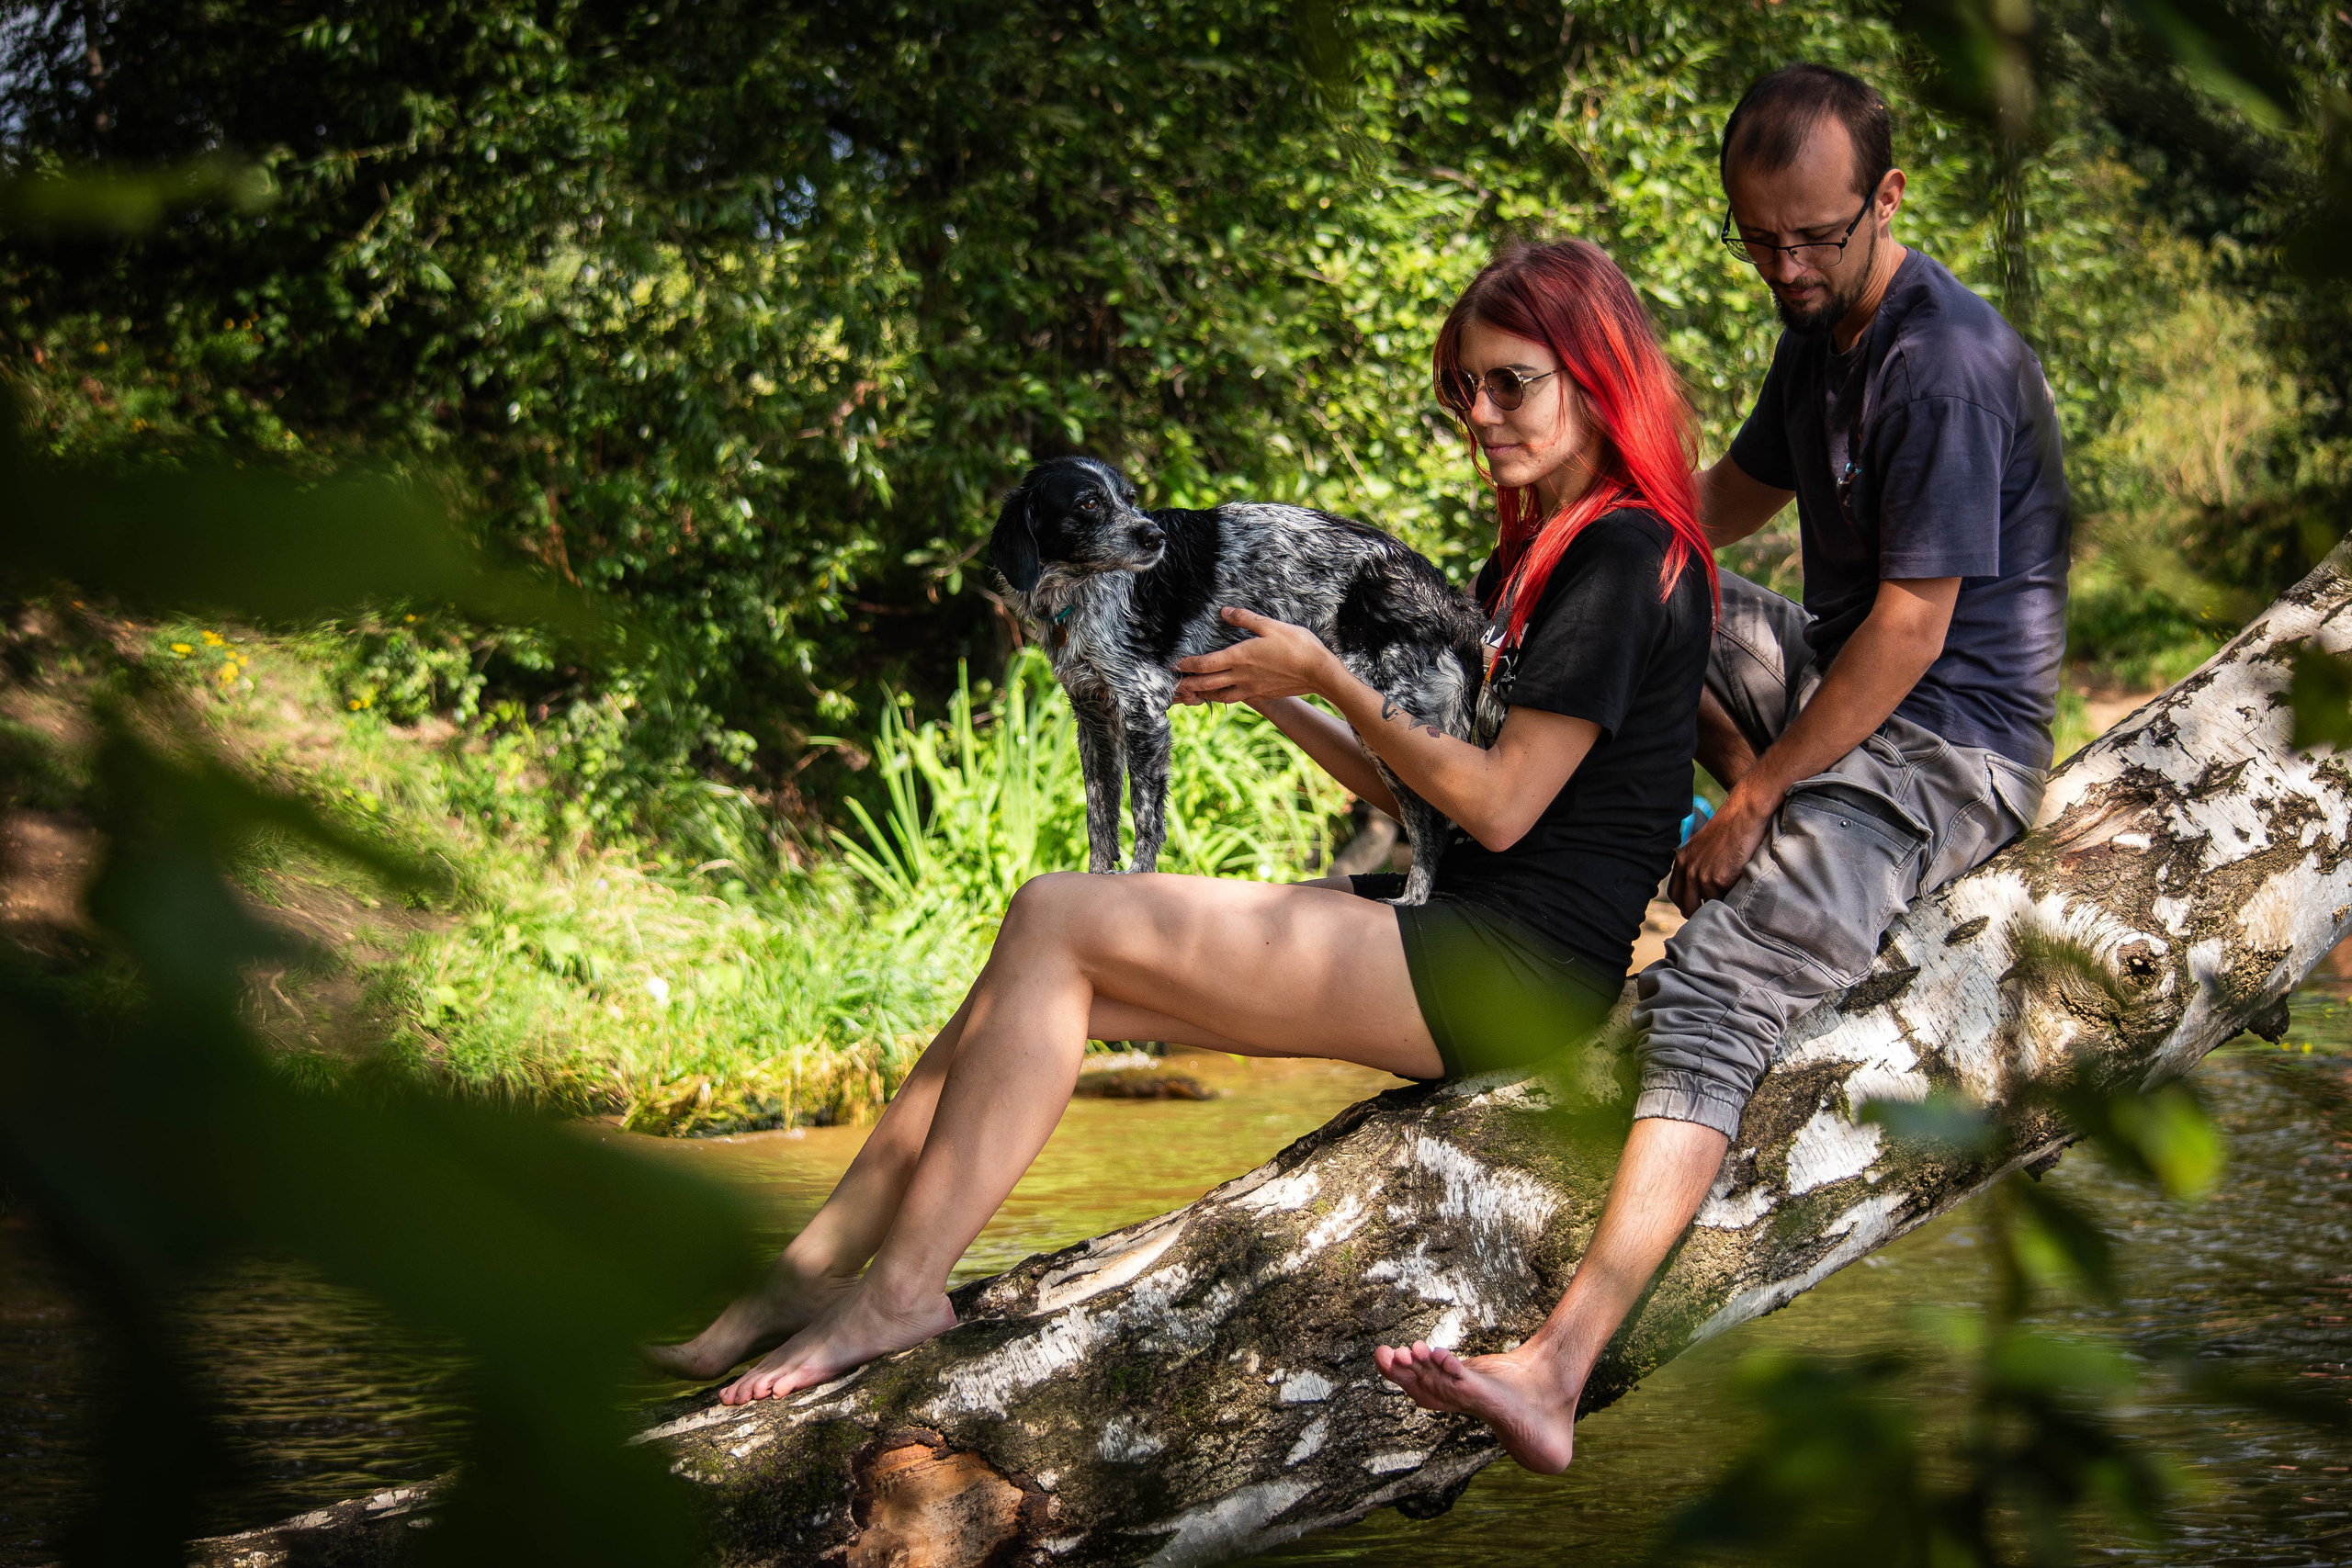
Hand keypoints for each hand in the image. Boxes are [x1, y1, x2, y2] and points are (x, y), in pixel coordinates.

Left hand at [1173, 607, 1336, 705]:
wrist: (1318, 672)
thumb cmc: (1297, 646)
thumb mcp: (1270, 625)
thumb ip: (1245, 619)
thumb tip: (1225, 611)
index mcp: (1240, 657)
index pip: (1205, 663)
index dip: (1187, 664)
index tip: (1174, 664)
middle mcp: (1241, 676)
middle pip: (1206, 683)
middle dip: (1188, 684)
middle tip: (1173, 685)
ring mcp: (1250, 688)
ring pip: (1219, 695)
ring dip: (1203, 693)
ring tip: (1192, 692)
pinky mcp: (1261, 694)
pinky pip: (1235, 698)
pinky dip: (1222, 697)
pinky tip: (1221, 693)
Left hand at [1668, 786, 1774, 915]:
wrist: (1744, 813)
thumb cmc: (1730, 827)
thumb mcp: (1704, 846)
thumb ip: (1699, 864)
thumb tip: (1702, 888)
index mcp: (1682, 860)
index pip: (1676, 894)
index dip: (1686, 904)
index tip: (1697, 909)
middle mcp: (1688, 869)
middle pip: (1687, 905)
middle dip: (1700, 913)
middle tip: (1714, 917)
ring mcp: (1702, 875)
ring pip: (1708, 906)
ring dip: (1719, 907)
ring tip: (1731, 906)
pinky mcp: (1719, 879)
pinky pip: (1725, 900)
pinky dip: (1733, 900)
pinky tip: (1741, 894)